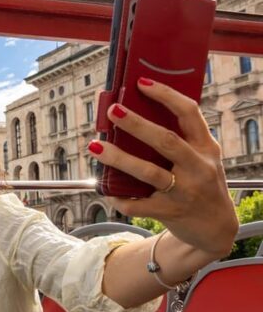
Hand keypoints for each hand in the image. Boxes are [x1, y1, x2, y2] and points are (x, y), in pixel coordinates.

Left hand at [89, 78, 237, 257]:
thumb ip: (182, 139)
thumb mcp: (203, 158)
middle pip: (165, 140)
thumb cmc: (202, 184)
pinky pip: (137, 204)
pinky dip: (118, 198)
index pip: (189, 113)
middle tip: (113, 111)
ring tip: (95, 146)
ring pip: (148, 172)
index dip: (166, 96)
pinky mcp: (169, 212)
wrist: (217, 228)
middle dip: (137, 124)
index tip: (141, 83)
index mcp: (206, 147)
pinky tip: (105, 190)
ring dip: (118, 158)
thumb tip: (138, 114)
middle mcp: (197, 167)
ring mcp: (184, 191)